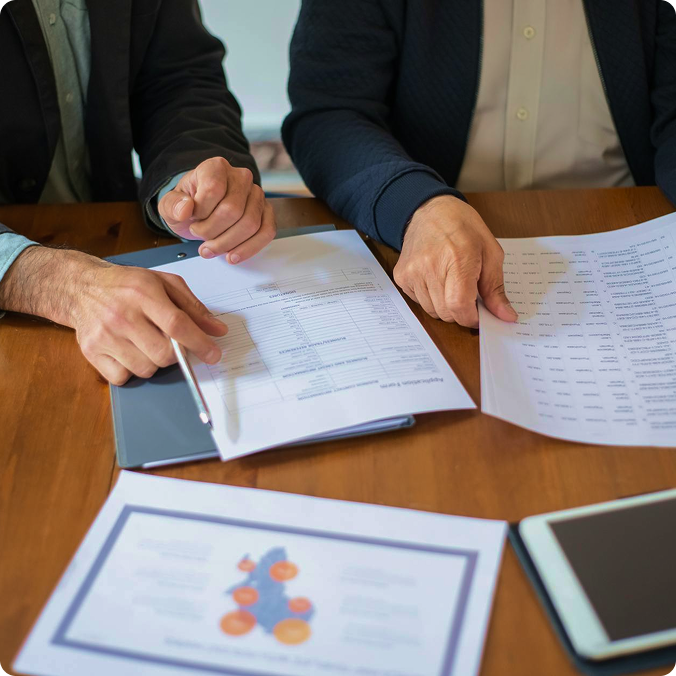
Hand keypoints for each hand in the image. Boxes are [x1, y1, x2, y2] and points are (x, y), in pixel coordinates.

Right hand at [0, 247, 227, 384]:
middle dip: (178, 354)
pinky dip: (132, 371)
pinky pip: (123, 378)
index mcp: (143, 293)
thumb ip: (194, 307)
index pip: (176, 325)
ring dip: (155, 362)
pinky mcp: (91, 352)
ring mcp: (104, 335)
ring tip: (148, 343)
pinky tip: (131, 352)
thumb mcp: (165, 283)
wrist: (81, 287)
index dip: (199, 343)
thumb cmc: (128, 285)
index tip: (214, 354)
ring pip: (146, 369)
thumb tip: (217, 331)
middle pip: (163, 353)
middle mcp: (122, 315)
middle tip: (175, 344)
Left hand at [158, 157, 275, 263]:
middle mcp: (240, 177)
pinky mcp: (266, 212)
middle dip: (212, 232)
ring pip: (251, 224)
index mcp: (216, 167)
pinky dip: (249, 248)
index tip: (192, 218)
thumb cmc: (189, 206)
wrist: (201, 212)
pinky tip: (233, 256)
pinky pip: (267, 232)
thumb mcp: (170, 205)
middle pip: (233, 210)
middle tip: (199, 237)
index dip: (201, 212)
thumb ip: (172, 205)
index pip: (213, 190)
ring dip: (228, 243)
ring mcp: (256, 195)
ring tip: (211, 248)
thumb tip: (185, 209)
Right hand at [393, 195, 517, 327]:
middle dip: (460, 311)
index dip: (471, 317)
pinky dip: (430, 298)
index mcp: (458, 259)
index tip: (478, 315)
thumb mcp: (490, 252)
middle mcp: (431, 266)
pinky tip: (436, 279)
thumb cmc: (463, 227)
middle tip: (467, 293)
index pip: (460, 305)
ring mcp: (413, 272)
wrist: (430, 210)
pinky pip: (418, 302)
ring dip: (445, 306)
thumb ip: (496, 288)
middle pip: (446, 312)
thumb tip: (506, 316)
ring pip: (432, 310)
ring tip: (450, 282)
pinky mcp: (402, 276)